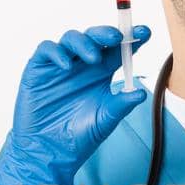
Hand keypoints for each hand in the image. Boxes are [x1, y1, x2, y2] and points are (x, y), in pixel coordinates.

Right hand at [0, 25, 151, 184]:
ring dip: (84, 42)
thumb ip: (121, 104)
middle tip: (118, 37)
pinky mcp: (39, 69)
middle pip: (96, 38)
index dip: (132, 38)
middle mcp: (81, 65)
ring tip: (93, 57)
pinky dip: (57, 53)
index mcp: (101, 73)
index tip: (146, 32)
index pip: (118, 50)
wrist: (50, 152)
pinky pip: (47, 50)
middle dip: (108, 33)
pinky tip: (66, 66)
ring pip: (72, 38)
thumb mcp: (105, 120)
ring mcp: (60, 65)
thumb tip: (141, 93)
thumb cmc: (79, 137)